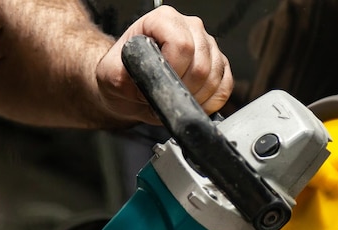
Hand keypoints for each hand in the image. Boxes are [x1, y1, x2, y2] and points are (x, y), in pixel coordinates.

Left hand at [96, 5, 232, 124]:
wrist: (129, 88)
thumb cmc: (122, 77)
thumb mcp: (112, 76)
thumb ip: (128, 76)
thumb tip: (148, 84)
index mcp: (163, 20)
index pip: (182, 44)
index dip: (175, 70)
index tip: (162, 83)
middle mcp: (190, 27)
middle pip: (203, 64)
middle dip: (185, 89)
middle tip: (167, 97)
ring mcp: (207, 45)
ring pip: (215, 76)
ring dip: (197, 97)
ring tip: (177, 99)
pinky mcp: (219, 64)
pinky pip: (225, 85)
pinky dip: (212, 101)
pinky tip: (194, 102)